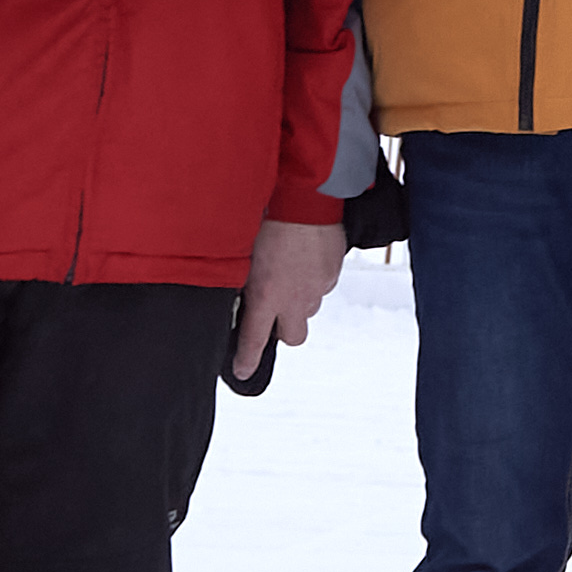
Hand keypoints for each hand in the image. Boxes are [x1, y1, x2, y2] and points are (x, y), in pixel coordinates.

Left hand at [232, 219, 344, 376]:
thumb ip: (241, 279)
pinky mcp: (332, 271)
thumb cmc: (268, 220)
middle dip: (282, 331)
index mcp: (267, 296)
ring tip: (287, 277)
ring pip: (308, 309)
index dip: (247, 360)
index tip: (243, 371)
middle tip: (272, 315)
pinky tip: (302, 259)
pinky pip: (321, 285)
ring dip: (298, 302)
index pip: (255, 340)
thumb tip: (239, 291)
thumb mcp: (243, 254)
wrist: (304, 199)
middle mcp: (295, 299)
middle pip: (293, 337)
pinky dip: (311, 279)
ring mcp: (317, 287)